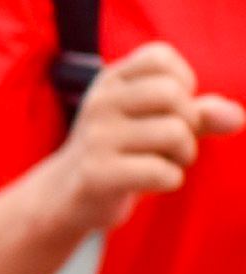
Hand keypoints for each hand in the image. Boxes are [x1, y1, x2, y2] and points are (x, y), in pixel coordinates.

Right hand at [45, 42, 243, 232]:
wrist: (63, 196)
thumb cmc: (119, 152)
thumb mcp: (156, 122)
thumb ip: (199, 113)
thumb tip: (236, 118)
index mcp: (111, 81)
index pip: (161, 59)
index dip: (182, 82)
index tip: (170, 108)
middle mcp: (99, 103)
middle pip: (173, 95)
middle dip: (189, 122)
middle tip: (176, 142)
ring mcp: (95, 139)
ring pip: (174, 132)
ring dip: (185, 154)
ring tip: (168, 163)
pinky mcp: (96, 175)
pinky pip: (161, 171)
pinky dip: (170, 179)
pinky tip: (154, 182)